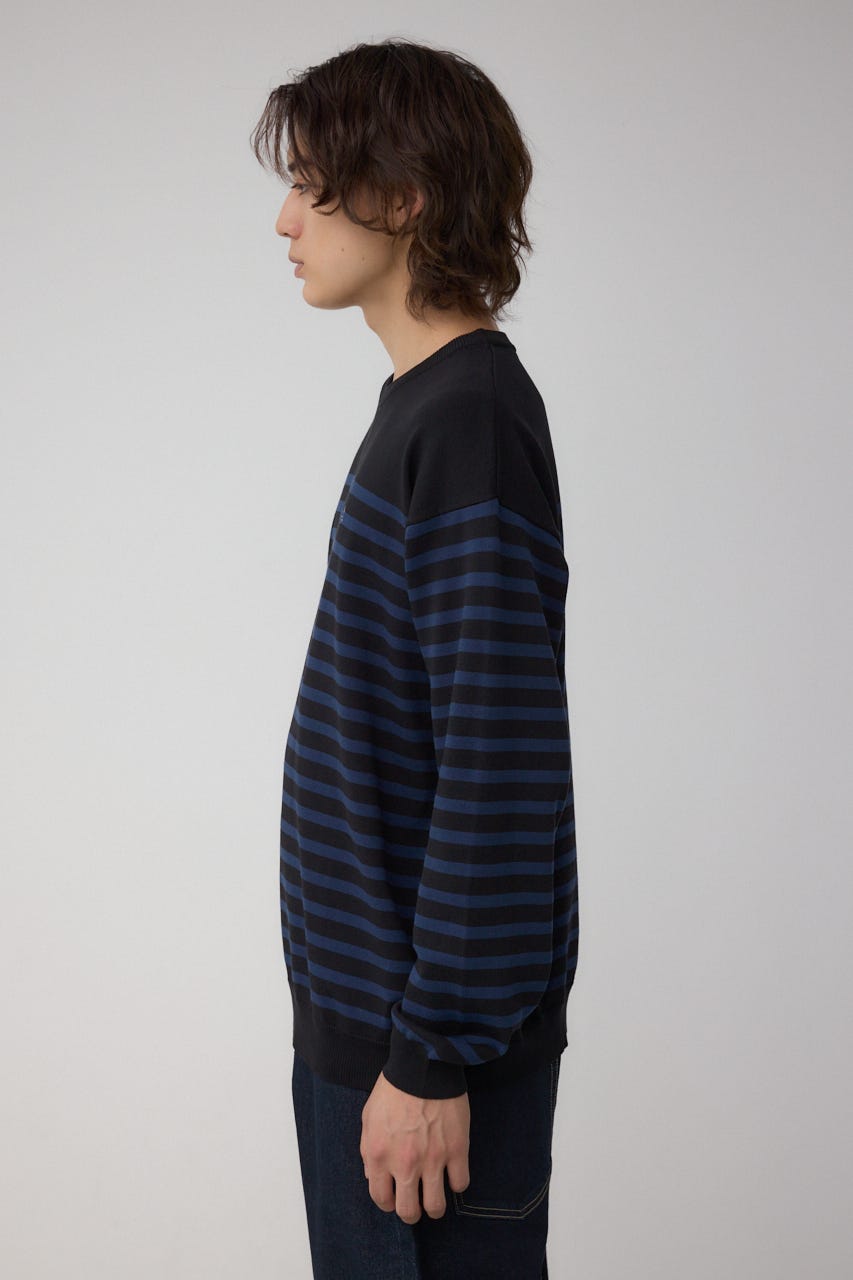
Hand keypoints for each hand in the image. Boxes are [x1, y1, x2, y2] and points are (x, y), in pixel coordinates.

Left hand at [360, 1070, 470, 1223]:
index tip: (395, 1197)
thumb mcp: (368, 1119)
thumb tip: (373, 1177)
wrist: (423, 1066)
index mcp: (379, 1156)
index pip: (381, 1199)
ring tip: (435, 1196)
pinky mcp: (457, 1150)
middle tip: (416, 1203)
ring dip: (435, 1206)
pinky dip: (456, 1182)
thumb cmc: (392, 1090)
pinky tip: (452, 1172)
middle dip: (412, 1213)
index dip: (388, 1203)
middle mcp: (405, 1164)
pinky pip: (460, 1184)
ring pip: (436, 1206)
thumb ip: (368, 1151)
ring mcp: (433, 1159)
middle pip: (409, 1211)